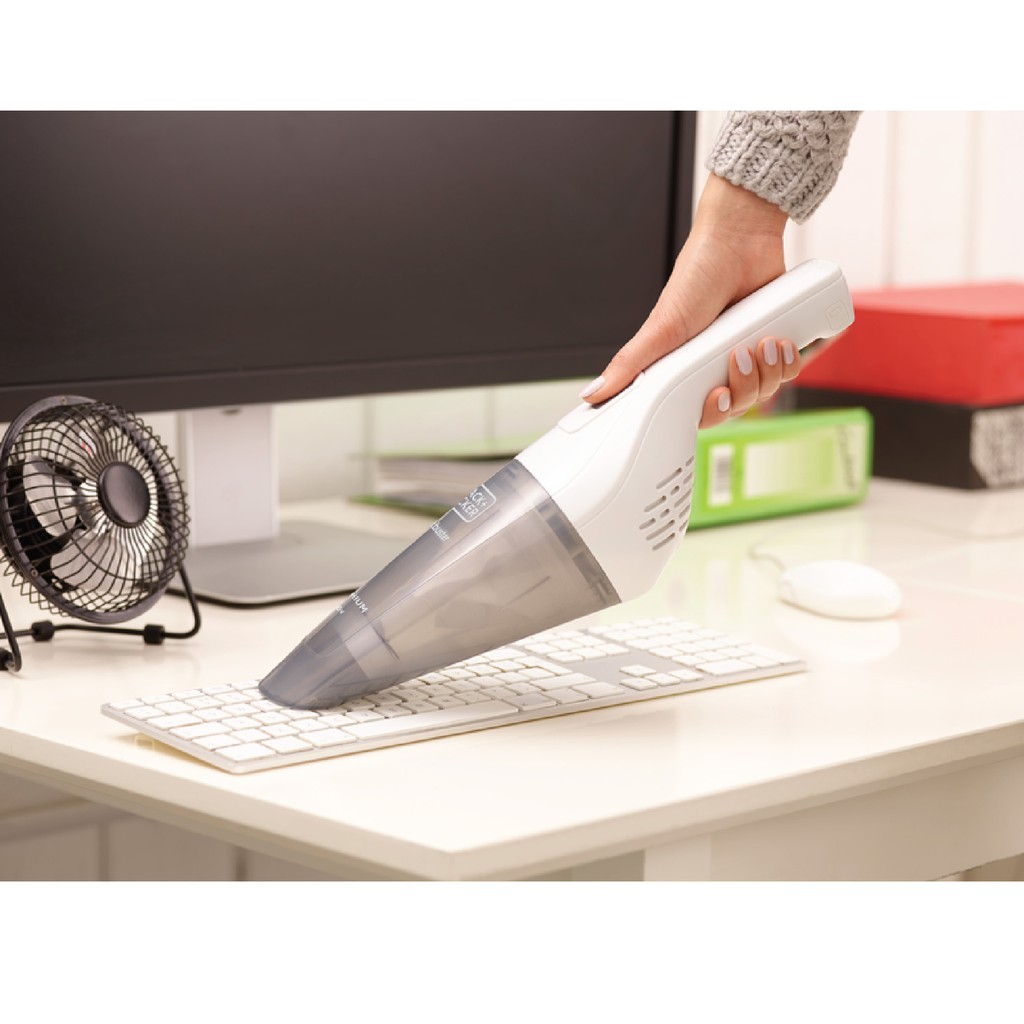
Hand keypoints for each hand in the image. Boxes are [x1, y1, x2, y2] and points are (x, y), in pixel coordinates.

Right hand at [579, 174, 795, 426]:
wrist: (742, 238)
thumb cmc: (698, 275)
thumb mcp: (661, 327)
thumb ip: (629, 364)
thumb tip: (593, 393)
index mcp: (689, 371)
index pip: (703, 414)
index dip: (715, 412)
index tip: (716, 396)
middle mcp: (719, 366)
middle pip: (739, 405)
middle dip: (745, 386)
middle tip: (740, 356)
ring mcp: (750, 354)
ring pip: (767, 389)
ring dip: (770, 370)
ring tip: (763, 341)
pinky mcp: (777, 340)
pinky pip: (790, 370)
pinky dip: (789, 360)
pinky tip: (781, 341)